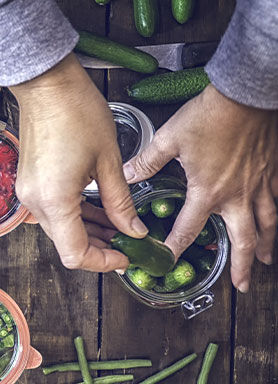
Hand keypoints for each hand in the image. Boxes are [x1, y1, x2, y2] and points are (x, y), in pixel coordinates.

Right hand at [10, 53, 147, 271]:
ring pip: (60, 230)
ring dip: (88, 233)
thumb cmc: (76, 112)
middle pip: (66, 245)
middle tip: (129, 242)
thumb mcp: (108, 161)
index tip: (126, 256)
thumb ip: (120, 203)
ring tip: (119, 226)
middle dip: (99, 248)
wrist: (47, 84)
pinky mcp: (29, 183)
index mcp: (55, 200)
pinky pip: (53, 212)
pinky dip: (76, 217)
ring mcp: (29, 193)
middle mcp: (36, 202)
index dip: (103, 262)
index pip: (75, 254)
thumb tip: (134, 231)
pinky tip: (99, 210)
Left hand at [123, 84, 277, 291]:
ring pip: (267, 224)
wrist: (247, 93)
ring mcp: (259, 184)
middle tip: (241, 286)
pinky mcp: (272, 170)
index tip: (167, 262)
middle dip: (241, 266)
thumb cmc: (209, 115)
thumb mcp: (169, 139)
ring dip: (266, 245)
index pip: (187, 229)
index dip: (175, 247)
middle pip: (242, 239)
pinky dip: (277, 216)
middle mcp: (237, 195)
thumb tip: (126, 175)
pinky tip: (275, 221)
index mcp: (207, 191)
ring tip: (265, 262)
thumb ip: (147, 162)